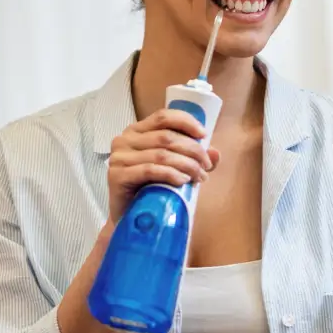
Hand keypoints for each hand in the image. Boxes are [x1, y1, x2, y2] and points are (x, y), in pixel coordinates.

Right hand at [106, 109, 220, 223]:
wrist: (129, 216)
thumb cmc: (150, 188)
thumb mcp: (174, 168)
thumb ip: (193, 158)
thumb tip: (215, 153)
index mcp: (137, 130)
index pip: (163, 116)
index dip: (186, 122)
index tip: (204, 135)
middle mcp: (124, 139)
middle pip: (166, 137)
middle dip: (193, 150)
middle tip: (206, 166)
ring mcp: (119, 157)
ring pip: (161, 154)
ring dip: (187, 164)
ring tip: (200, 177)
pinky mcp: (117, 175)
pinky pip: (150, 170)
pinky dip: (171, 174)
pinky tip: (183, 181)